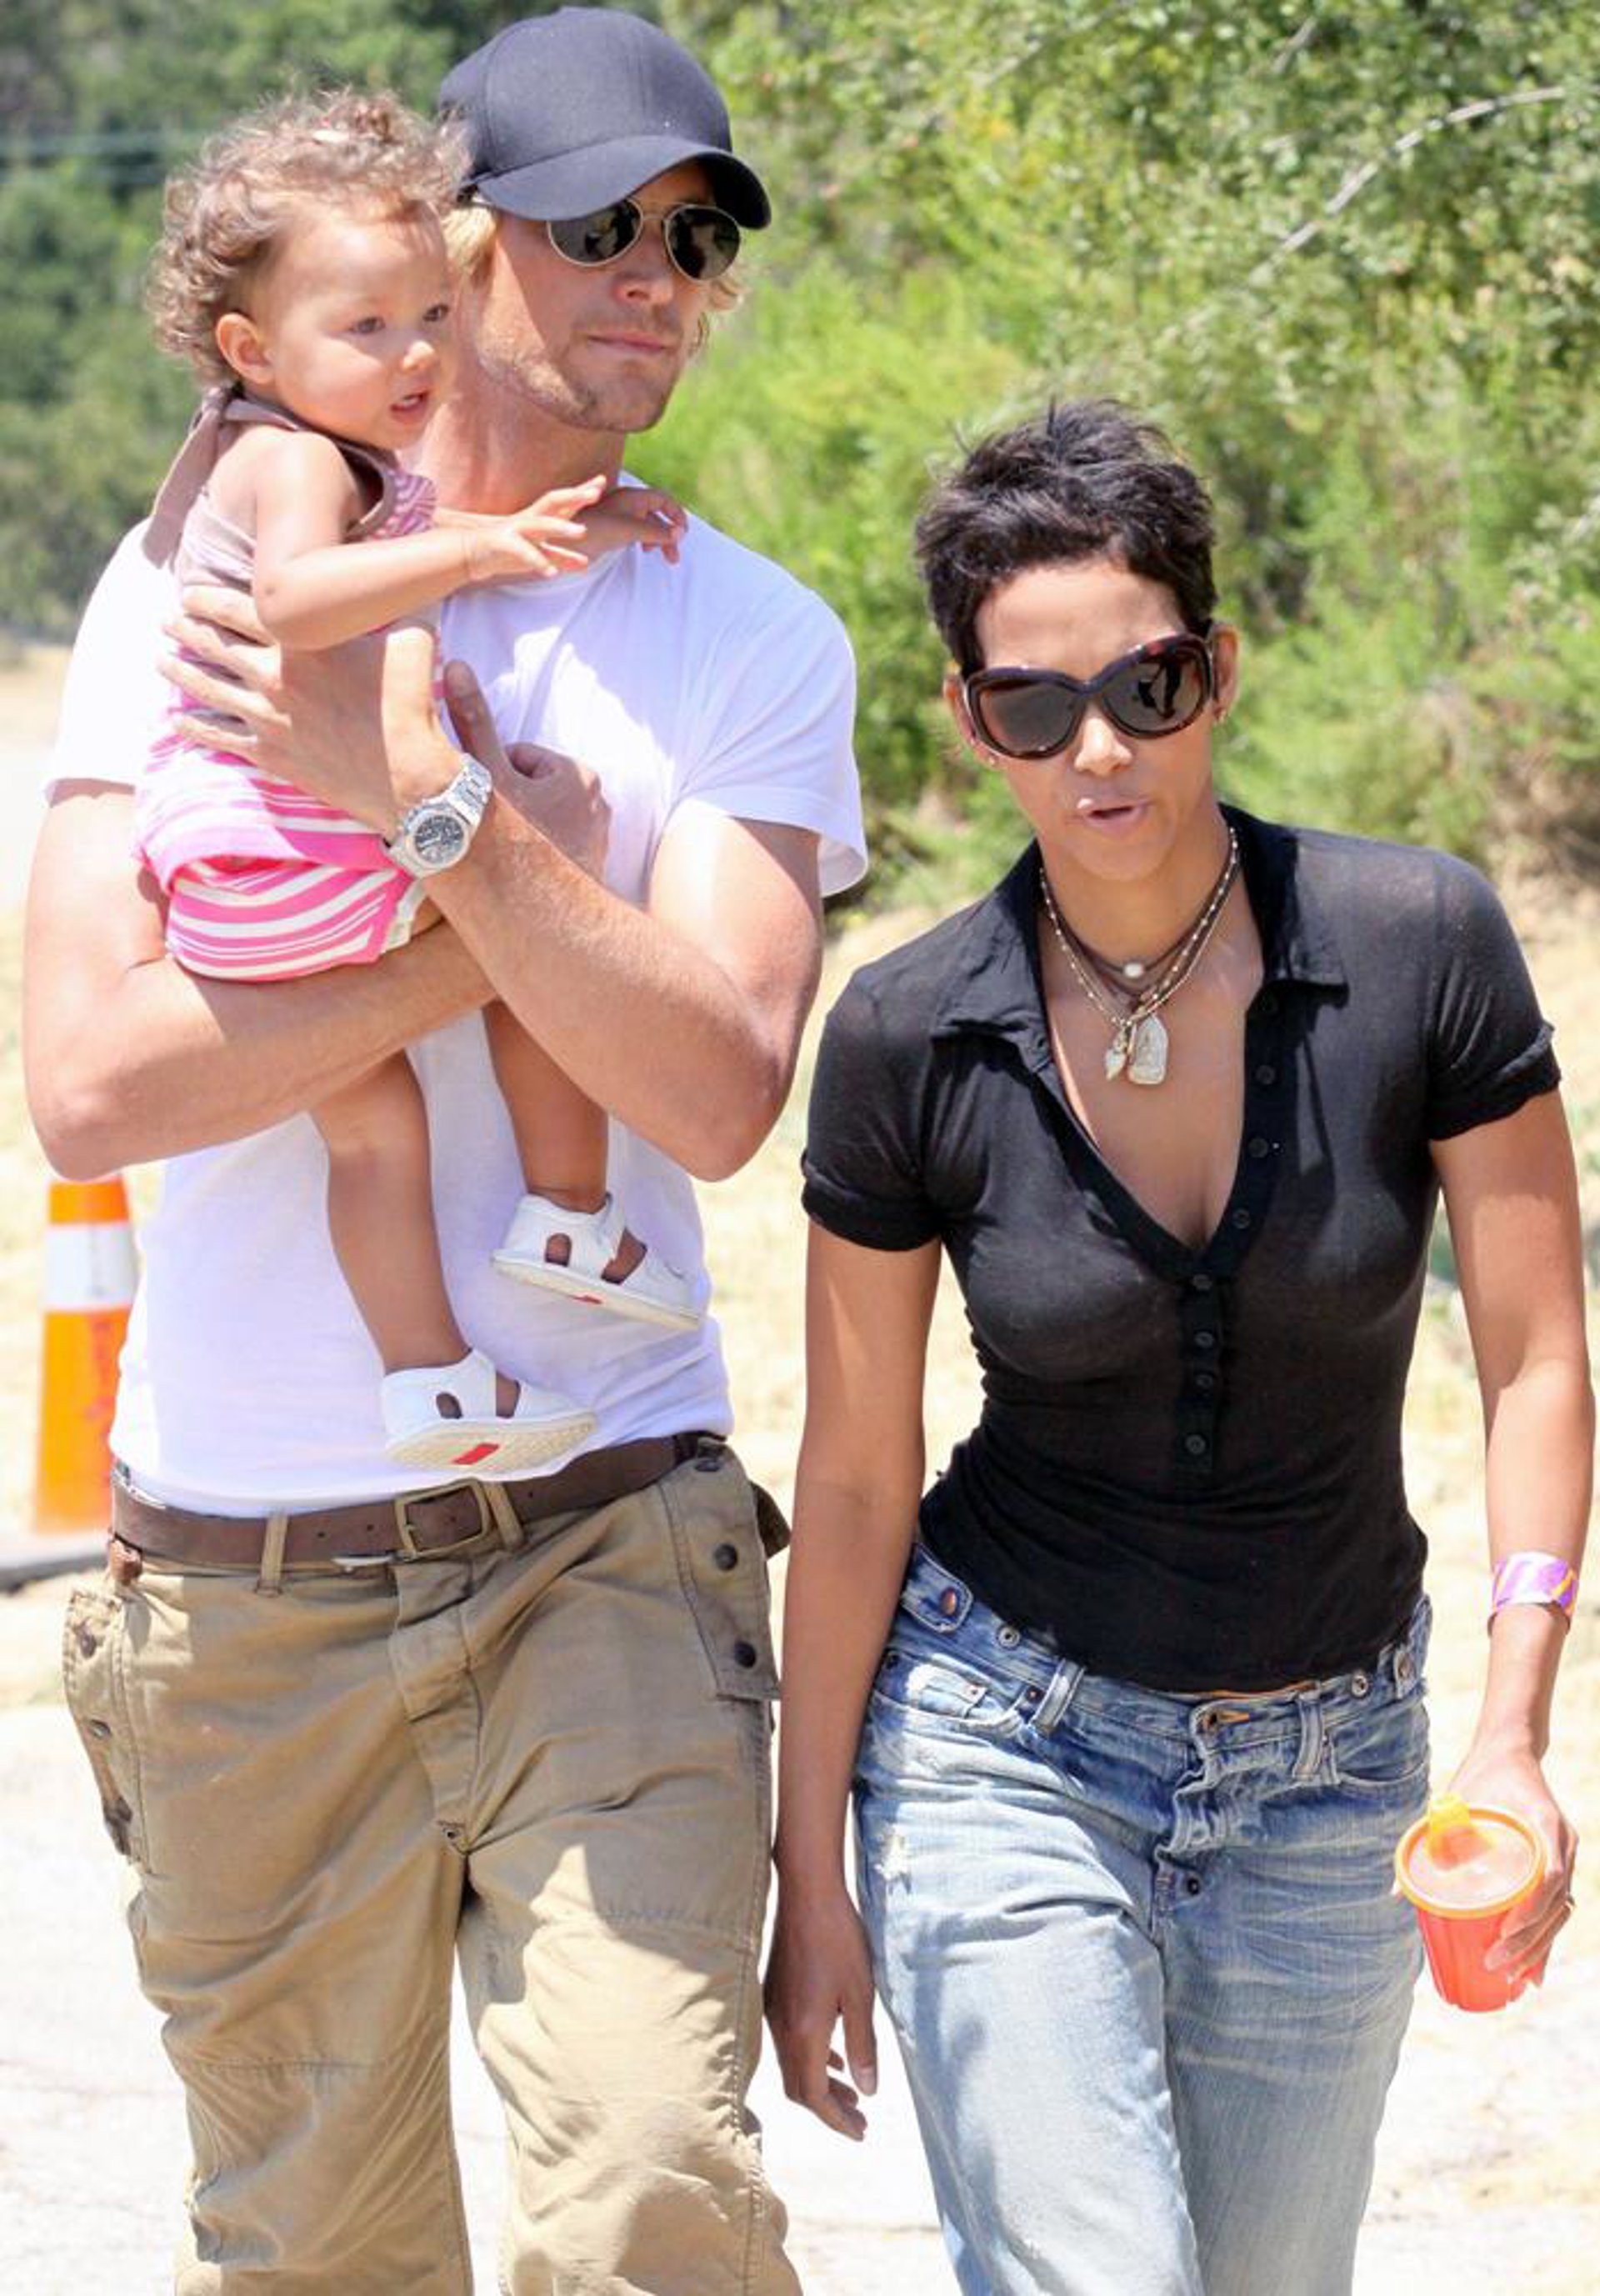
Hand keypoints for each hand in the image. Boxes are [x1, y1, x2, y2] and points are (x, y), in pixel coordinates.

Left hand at [163, 585, 452, 832]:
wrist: (407, 780)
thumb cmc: (410, 709)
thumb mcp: (413, 644)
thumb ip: (400, 609)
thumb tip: (410, 582)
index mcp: (302, 645)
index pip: (238, 610)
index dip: (207, 599)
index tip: (189, 593)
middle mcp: (274, 677)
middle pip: (213, 647)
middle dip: (185, 630)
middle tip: (166, 621)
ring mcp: (267, 719)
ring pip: (208, 690)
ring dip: (180, 673)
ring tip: (161, 661)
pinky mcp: (270, 755)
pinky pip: (220, 739)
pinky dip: (193, 728)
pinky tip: (175, 721)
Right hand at [441, 662, 609, 877]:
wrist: (537, 919)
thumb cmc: (511, 842)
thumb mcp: (485, 773)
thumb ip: (472, 721)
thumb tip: (457, 665)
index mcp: (579, 776)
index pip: (518, 757)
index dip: (489, 777)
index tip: (479, 802)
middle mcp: (598, 807)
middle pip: (530, 790)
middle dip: (507, 805)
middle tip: (486, 831)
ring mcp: (596, 841)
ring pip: (538, 821)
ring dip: (517, 832)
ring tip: (502, 858)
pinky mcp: (590, 872)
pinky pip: (550, 851)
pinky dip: (533, 858)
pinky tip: (519, 878)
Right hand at [463, 476, 608, 584]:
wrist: (469, 553)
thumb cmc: (506, 551)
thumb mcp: (538, 553)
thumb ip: (562, 556)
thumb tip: (586, 563)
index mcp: (537, 518)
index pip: (564, 501)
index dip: (581, 491)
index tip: (601, 481)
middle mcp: (529, 519)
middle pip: (554, 502)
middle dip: (574, 496)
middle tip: (595, 493)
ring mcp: (515, 530)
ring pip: (541, 524)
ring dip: (561, 527)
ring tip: (583, 532)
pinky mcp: (503, 544)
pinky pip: (524, 552)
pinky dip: (538, 561)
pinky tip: (553, 573)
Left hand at [577, 483, 686, 564]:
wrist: (563, 542)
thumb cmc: (595, 530)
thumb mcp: (631, 530)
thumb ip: (658, 532)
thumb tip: (681, 533)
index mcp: (633, 496)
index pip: (664, 500)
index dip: (676, 514)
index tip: (683, 533)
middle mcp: (628, 503)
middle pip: (659, 515)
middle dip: (670, 534)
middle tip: (675, 558)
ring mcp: (621, 517)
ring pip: (649, 526)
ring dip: (660, 541)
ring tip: (664, 558)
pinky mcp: (614, 529)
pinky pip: (638, 532)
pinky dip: (646, 541)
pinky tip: (644, 550)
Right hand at [764, 1882, 878, 2140]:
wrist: (808, 1894)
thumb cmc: (839, 1940)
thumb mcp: (861, 1994)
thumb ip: (863, 2045)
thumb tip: (868, 2089)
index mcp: (804, 2032)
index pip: (813, 2096)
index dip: (836, 2120)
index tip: (860, 2132)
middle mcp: (783, 2028)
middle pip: (799, 2088)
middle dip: (829, 2109)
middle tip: (860, 2121)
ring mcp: (774, 2011)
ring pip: (793, 2066)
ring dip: (821, 2085)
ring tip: (852, 2094)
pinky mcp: (775, 1995)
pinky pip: (790, 2043)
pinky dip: (812, 2059)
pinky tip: (834, 2056)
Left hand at [1447, 1743, 1577, 1989]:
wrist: (1510, 1751)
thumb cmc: (1479, 1778)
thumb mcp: (1452, 1805)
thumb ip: (1428, 1843)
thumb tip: (1394, 1893)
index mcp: (1544, 1825)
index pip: (1548, 1877)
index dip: (1530, 1911)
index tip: (1504, 1933)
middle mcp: (1563, 1844)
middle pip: (1556, 1906)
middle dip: (1529, 1942)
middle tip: (1496, 1965)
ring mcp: (1565, 1856)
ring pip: (1560, 1913)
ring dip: (1540, 1948)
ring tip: (1515, 1981)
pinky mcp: (1559, 1864)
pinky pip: (1559, 1908)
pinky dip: (1547, 1939)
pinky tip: (1535, 1972)